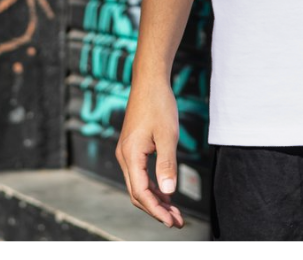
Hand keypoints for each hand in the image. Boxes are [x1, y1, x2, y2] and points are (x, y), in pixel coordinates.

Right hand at [115, 81, 183, 228]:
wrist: (149, 80)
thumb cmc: (159, 103)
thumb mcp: (167, 135)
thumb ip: (167, 164)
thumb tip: (169, 193)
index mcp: (130, 155)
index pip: (141, 193)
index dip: (157, 210)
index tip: (172, 221)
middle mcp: (124, 156)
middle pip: (137, 193)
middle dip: (157, 210)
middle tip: (178, 221)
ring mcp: (127, 152)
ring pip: (138, 185)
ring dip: (156, 200)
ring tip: (175, 211)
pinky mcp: (132, 147)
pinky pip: (140, 174)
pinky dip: (153, 186)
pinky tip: (166, 192)